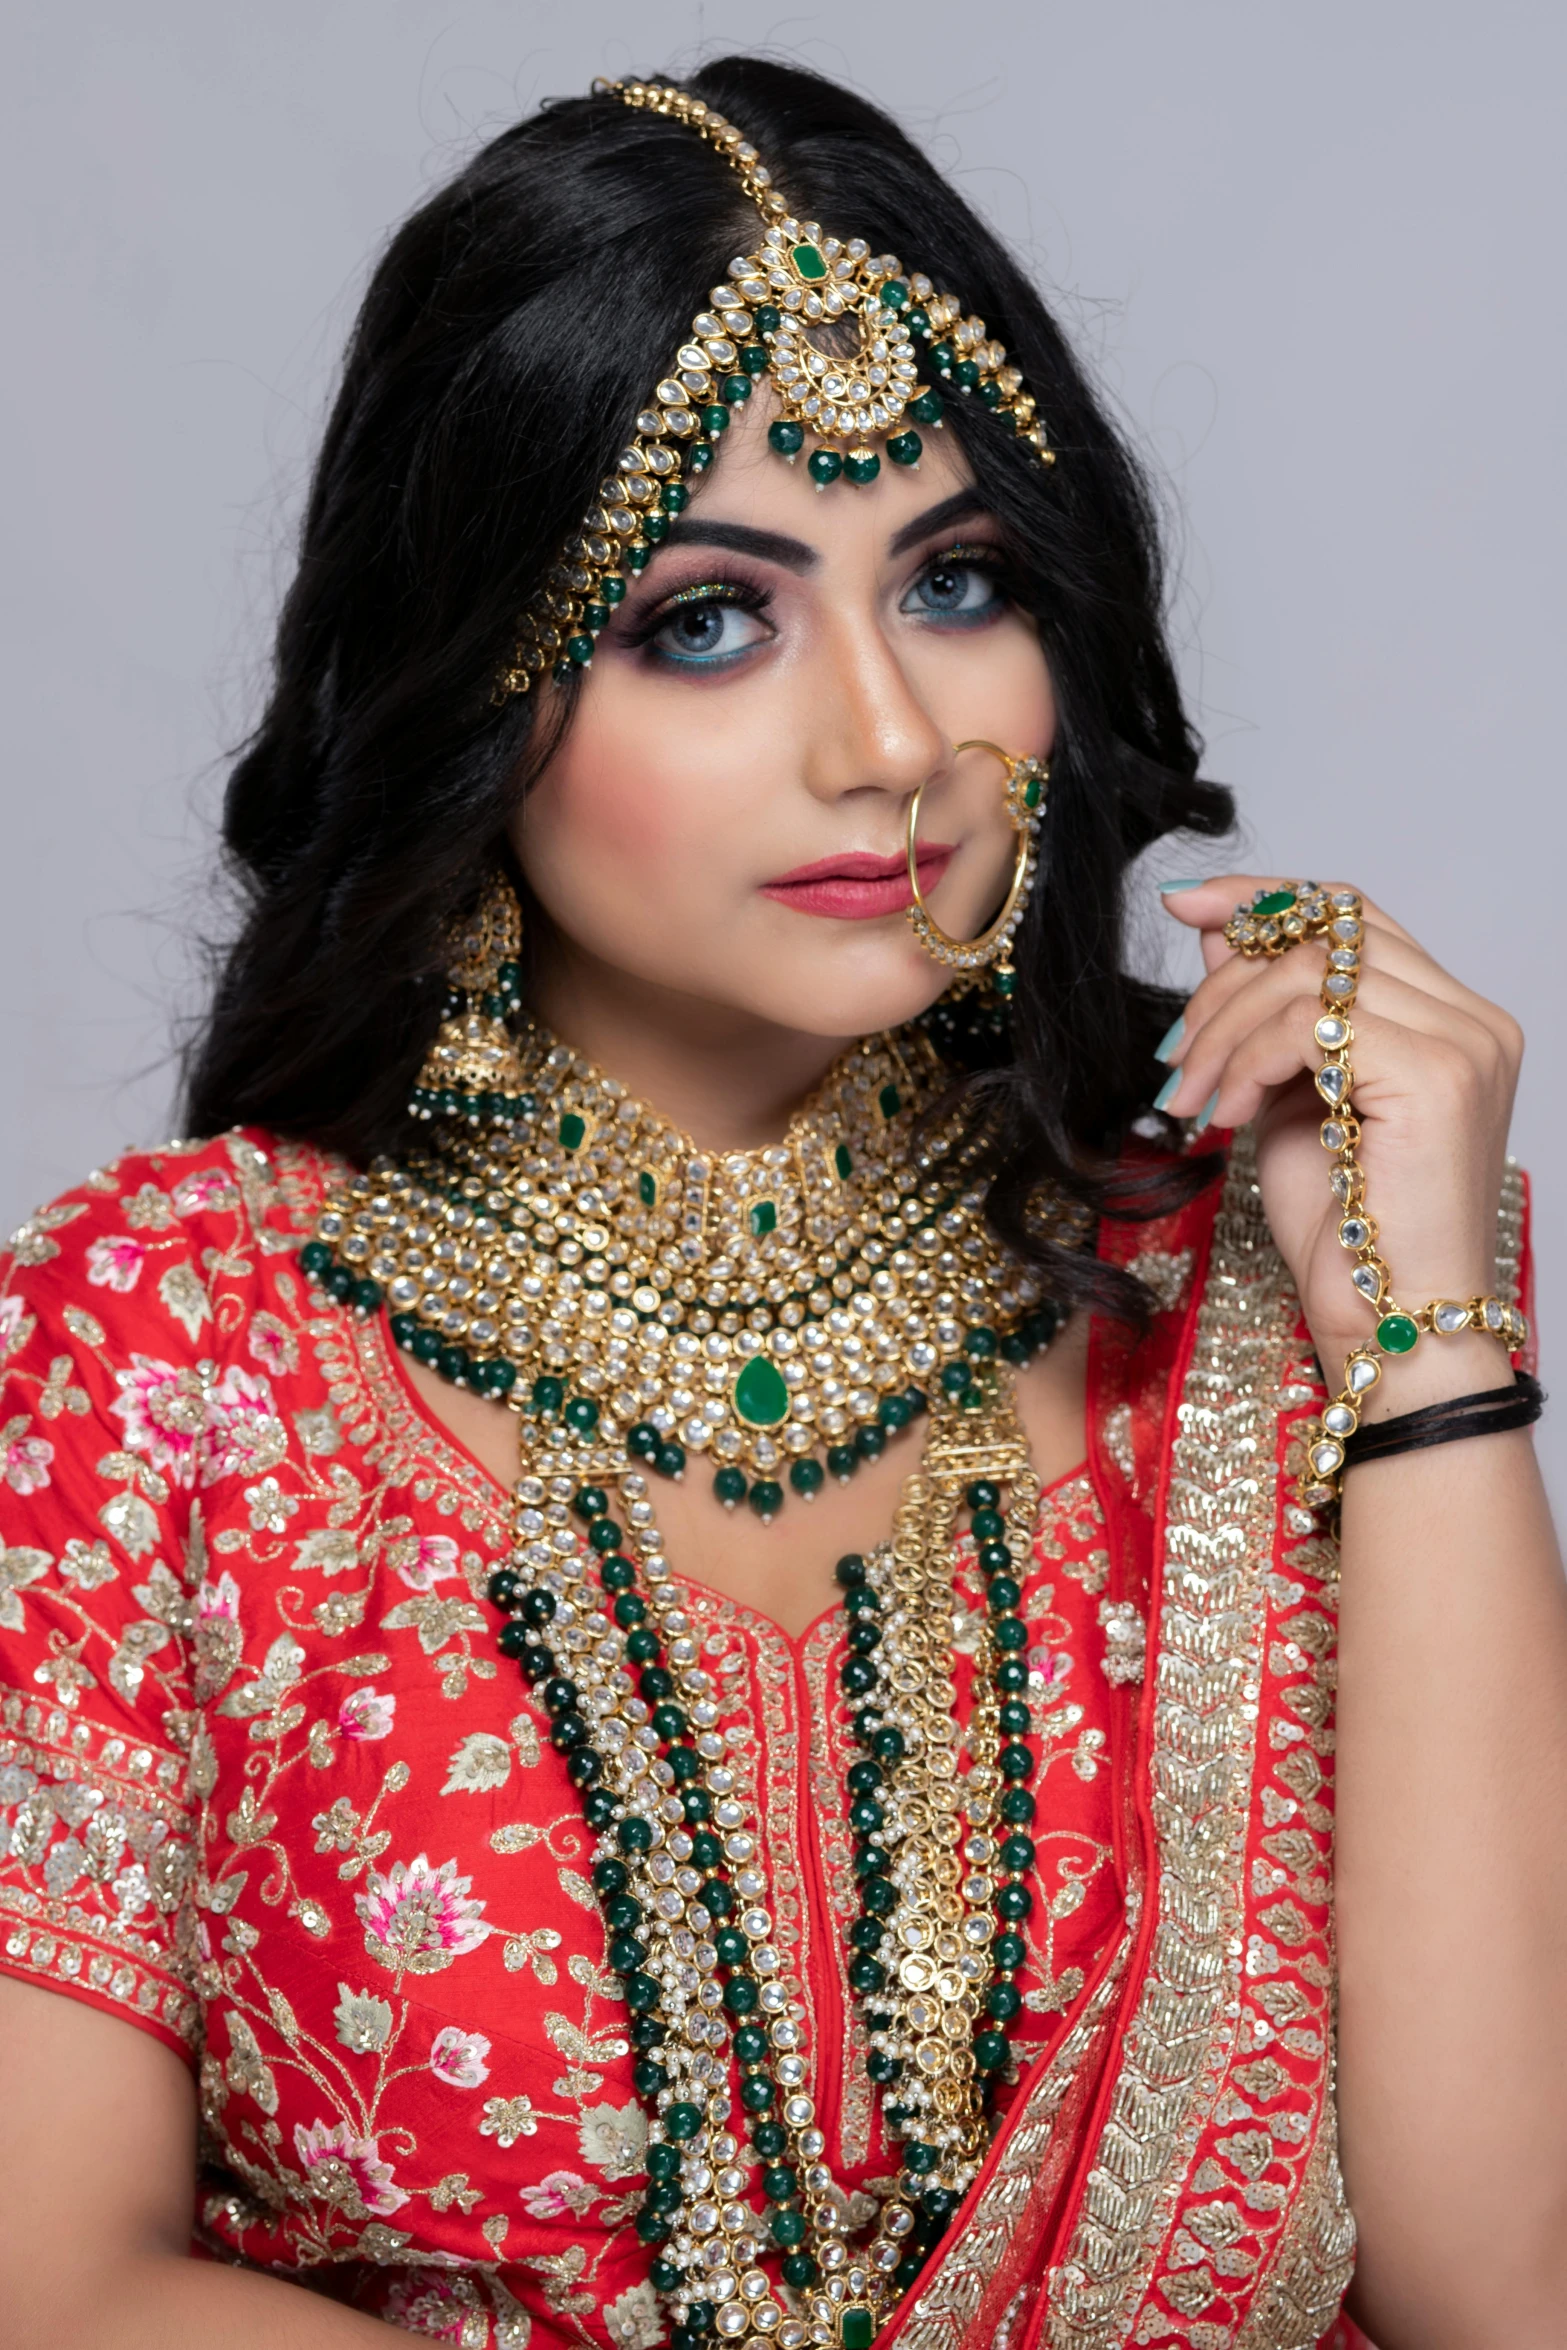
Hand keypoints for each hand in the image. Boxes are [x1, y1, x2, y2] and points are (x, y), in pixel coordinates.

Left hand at [1154, 877, 1522, 1409]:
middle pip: (1325, 935)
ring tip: (1189, 1098)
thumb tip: (1221, 929)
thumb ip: (1267, 1014)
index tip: (1188, 906)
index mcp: (1450, 1019)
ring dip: (1222, 1030)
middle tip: (1174, 1058)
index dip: (1267, 898)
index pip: (1354, 916)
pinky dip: (1244, 1062)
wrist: (1390, 1324)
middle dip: (1225, 985)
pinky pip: (1308, 1023)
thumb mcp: (1287, 1099)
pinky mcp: (1434, 1076)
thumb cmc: (1348, 1234)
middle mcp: (1472, 1020)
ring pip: (1309, 973)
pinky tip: (1224, 1116)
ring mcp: (1462, 1043)